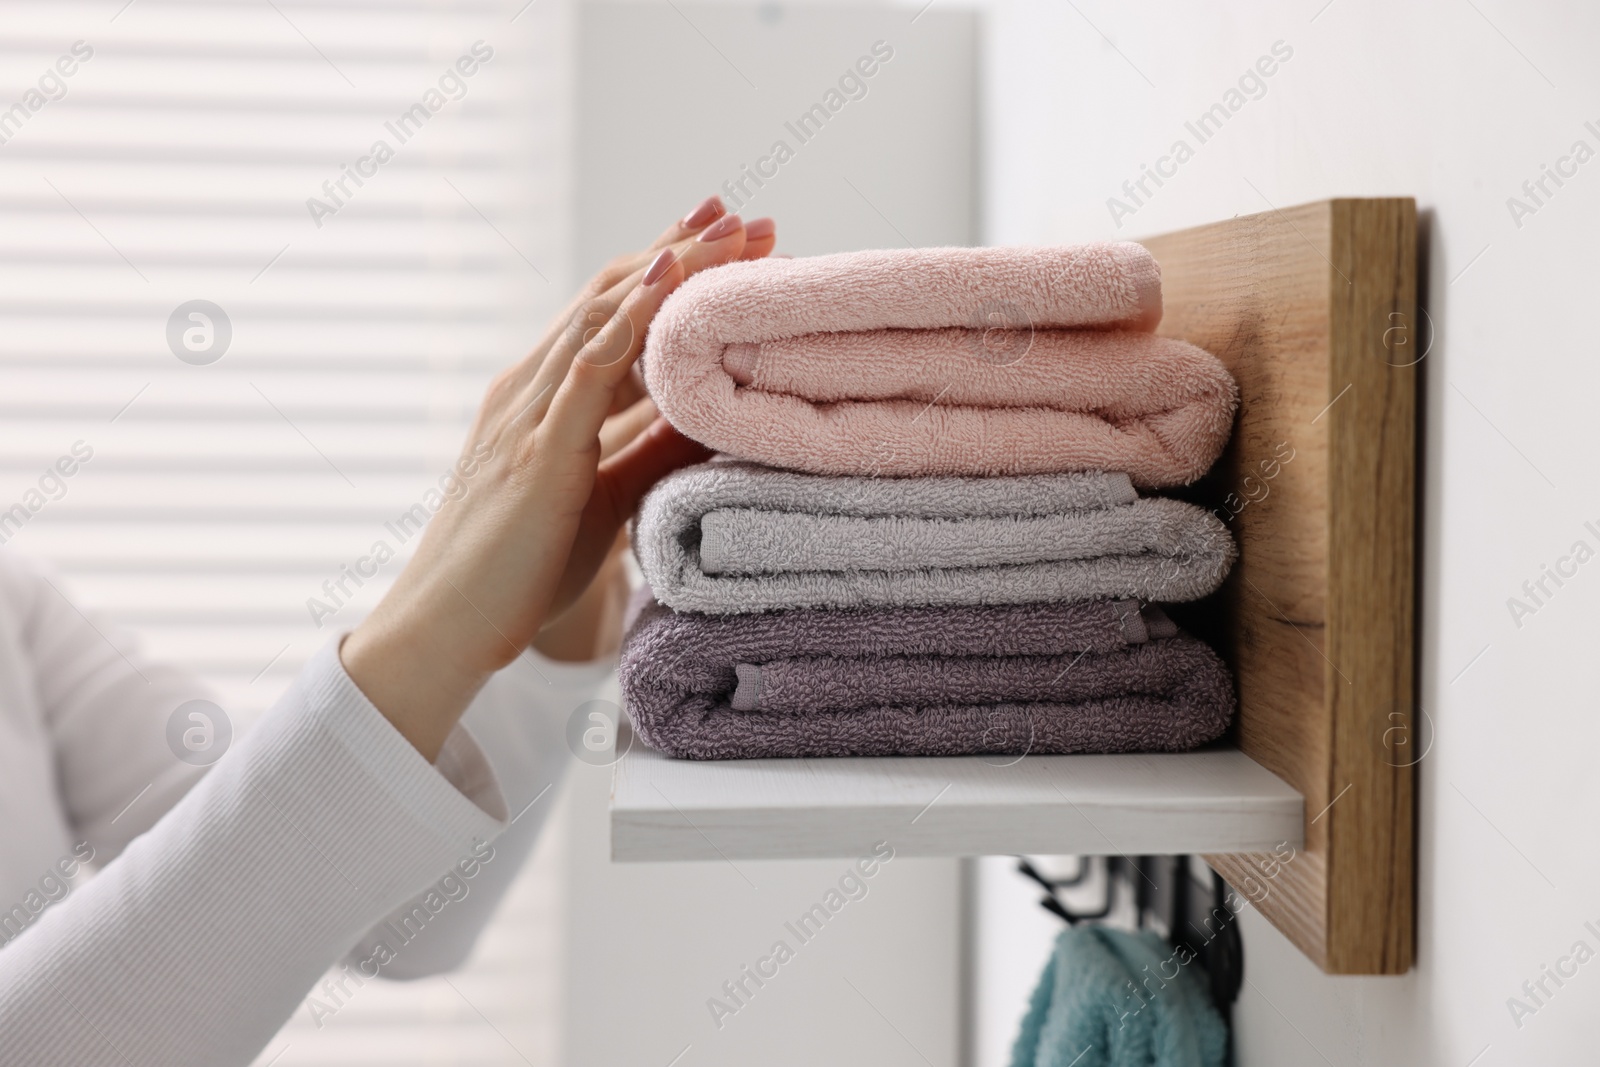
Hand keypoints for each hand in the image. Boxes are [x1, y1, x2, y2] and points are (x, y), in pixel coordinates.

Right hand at [342, 198, 775, 759]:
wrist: (446, 628)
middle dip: (684, 251)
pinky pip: (587, 370)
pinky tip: (669, 280)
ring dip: (672, 268)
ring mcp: (527, 413)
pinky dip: (630, 319)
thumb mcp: (601, 498)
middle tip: (749, 216)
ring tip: (729, 229)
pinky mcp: (535, 451)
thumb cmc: (518, 568)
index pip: (614, 314)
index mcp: (543, 398)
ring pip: (603, 317)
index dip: (672, 272)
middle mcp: (530, 388)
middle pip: (613, 295)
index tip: (733, 241)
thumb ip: (645, 450)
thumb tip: (709, 414)